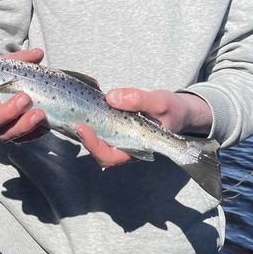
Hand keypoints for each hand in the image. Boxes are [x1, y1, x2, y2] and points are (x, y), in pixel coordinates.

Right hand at [0, 48, 47, 140]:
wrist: (14, 89)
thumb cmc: (3, 76)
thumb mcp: (8, 65)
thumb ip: (20, 59)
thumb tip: (38, 53)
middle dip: (6, 112)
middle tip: (23, 98)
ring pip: (5, 134)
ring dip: (22, 124)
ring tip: (38, 112)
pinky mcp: (16, 136)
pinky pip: (23, 139)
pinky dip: (34, 132)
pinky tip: (44, 123)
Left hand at [76, 88, 212, 168]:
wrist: (179, 111)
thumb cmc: (172, 110)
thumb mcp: (160, 101)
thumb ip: (138, 100)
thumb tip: (111, 97)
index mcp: (137, 149)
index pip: (110, 156)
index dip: (93, 145)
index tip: (82, 127)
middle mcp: (125, 147)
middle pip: (98, 151)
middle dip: (84, 137)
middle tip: (73, 119)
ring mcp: (120, 138)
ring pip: (97, 140)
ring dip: (85, 128)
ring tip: (75, 111)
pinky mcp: (116, 128)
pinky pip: (100, 127)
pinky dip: (90, 118)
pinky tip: (86, 104)